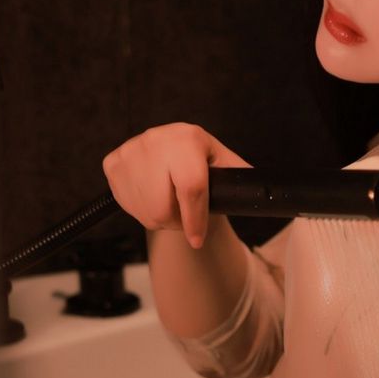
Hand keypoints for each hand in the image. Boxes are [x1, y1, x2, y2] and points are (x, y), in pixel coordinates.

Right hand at [101, 122, 250, 248]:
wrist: (171, 152)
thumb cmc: (204, 163)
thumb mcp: (225, 167)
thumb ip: (242, 181)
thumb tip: (266, 195)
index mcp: (189, 138)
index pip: (191, 187)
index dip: (194, 219)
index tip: (197, 239)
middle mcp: (156, 139)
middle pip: (162, 207)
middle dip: (177, 221)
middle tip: (184, 215)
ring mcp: (131, 150)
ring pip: (145, 211)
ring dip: (160, 219)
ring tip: (170, 204)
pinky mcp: (112, 162)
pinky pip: (127, 204)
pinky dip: (141, 210)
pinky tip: (151, 195)